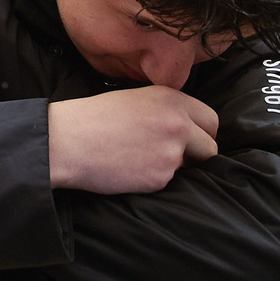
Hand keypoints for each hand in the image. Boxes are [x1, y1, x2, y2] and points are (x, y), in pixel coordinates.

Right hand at [46, 85, 220, 194]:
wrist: (68, 140)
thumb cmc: (94, 117)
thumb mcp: (136, 98)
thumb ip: (167, 109)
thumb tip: (188, 128)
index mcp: (171, 99)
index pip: (211, 120)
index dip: (202, 133)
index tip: (191, 140)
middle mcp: (178, 124)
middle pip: (210, 148)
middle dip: (197, 155)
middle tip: (173, 155)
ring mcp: (171, 152)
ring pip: (189, 168)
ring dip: (173, 167)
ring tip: (140, 158)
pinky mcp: (160, 177)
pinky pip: (167, 182)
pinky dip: (153, 179)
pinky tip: (130, 169)